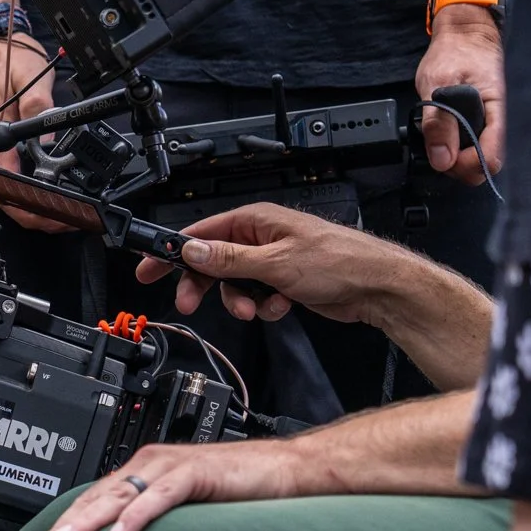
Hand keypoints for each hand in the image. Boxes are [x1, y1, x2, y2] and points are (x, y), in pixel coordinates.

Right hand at [0, 33, 71, 232]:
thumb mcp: (30, 78)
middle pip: (4, 197)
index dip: (34, 204)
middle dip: (35, 214)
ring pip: (3, 193)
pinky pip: (2, 180)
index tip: (56, 213)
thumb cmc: (5, 58)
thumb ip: (39, 110)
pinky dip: (23, 193)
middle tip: (65, 221)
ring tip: (61, 214)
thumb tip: (48, 141)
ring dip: (30, 208)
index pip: (7, 183)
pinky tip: (44, 197)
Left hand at [21, 440, 299, 530]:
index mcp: (141, 477)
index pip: (92, 507)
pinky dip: (137, 518)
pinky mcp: (195, 474)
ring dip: (86, 524)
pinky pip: (159, 498)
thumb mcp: (184, 516)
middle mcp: (148, 467)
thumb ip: (154, 529)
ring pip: (117, 498)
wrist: (287, 471)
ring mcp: (169, 468)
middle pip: (94, 502)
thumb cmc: (239, 495)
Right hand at [134, 202, 406, 324]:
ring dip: (239, 300)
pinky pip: (257, 295)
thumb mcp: (274, 262)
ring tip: (253, 309)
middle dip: (204, 285)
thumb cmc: (340, 262)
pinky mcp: (285, 281)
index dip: (173, 252)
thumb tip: (192, 250)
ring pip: (235, 283)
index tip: (151, 268)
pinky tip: (279, 306)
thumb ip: (228, 259)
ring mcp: (273, 260)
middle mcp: (261, 238)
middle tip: (189, 303)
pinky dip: (263, 305)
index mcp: (255, 221)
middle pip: (213, 261)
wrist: (379, 288)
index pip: (200, 233)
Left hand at [417, 6, 504, 183]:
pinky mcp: (474, 122)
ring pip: (473, 157)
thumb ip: (440, 122)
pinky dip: (450, 146)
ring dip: (452, 155)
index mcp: (494, 113)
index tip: (444, 158)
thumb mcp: (437, 84)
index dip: (466, 165)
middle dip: (457, 164)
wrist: (462, 35)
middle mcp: (493, 122)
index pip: (491, 159)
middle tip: (434, 147)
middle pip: (482, 164)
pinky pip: (466, 145)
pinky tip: (440, 132)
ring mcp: (485, 123)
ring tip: (436, 135)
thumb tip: (442, 159)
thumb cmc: (453, 53)